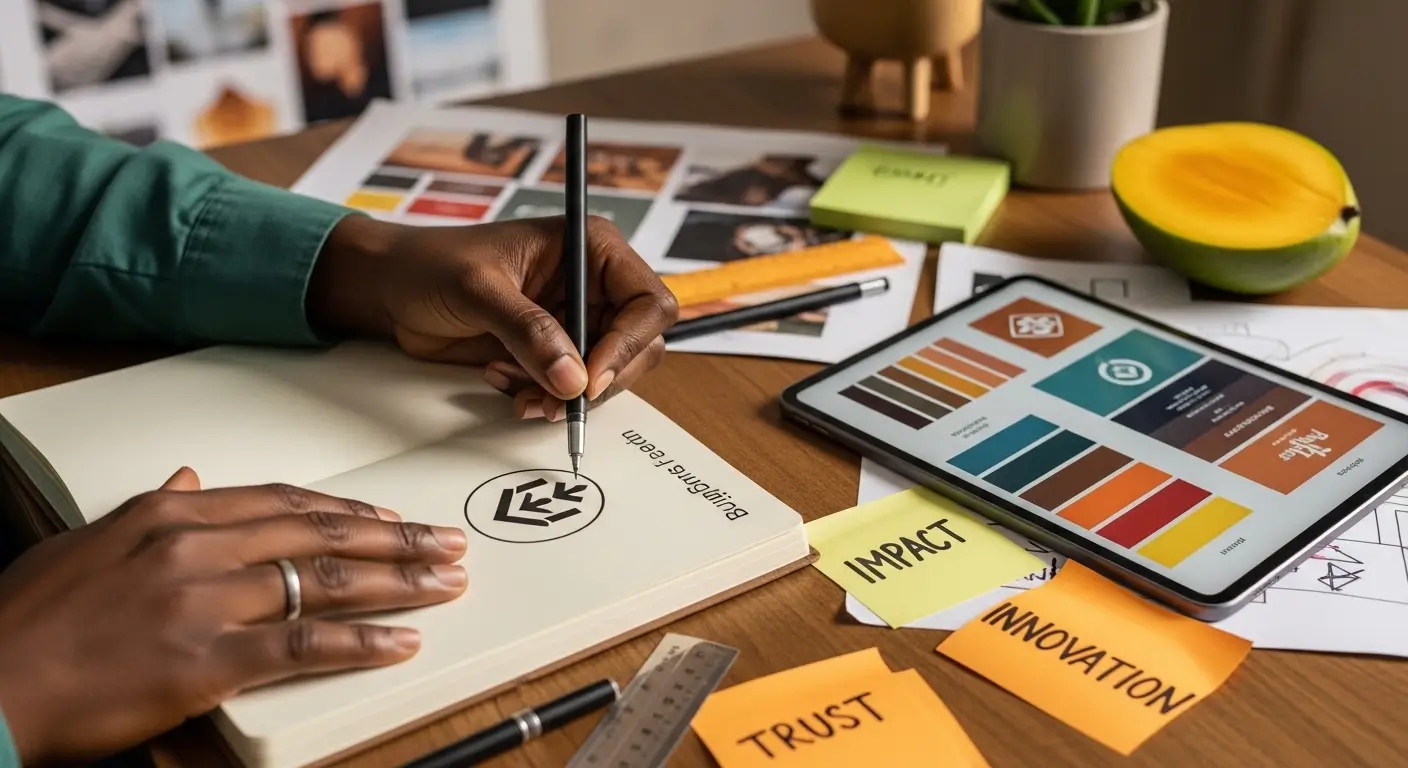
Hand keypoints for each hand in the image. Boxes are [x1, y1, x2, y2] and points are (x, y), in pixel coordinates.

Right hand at [0, 468, 467, 765]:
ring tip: (445, 581)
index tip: (389, 518)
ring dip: (398, 580)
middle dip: (394, 539)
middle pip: (320, 533)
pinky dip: (362, 641)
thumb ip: (151, 510)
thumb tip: (191, 480)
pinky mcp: (207, 658)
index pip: (284, 502)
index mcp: (171, 515)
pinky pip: (303, 642)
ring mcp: (205, 600)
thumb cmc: (28, 621)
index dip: (347, 511)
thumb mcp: (87, 541)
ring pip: (326, 580)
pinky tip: (401, 639)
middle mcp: (196, 545)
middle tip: (444, 542)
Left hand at [309, 214, 678, 420]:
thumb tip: (573, 379)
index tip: (589, 377)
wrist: (389, 290)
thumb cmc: (429, 264)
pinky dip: (544, 399)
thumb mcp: (478, 289)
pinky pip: (572, 389)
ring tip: (520, 394)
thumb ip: (528, 331)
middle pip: (638, 345)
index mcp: (590, 247)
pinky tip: (503, 381)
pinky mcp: (553, 352)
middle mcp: (592, 284)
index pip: (647, 301)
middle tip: (556, 400)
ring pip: (606, 375)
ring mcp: (575, 320)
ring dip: (567, 395)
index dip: (627, 344)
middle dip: (598, 378)